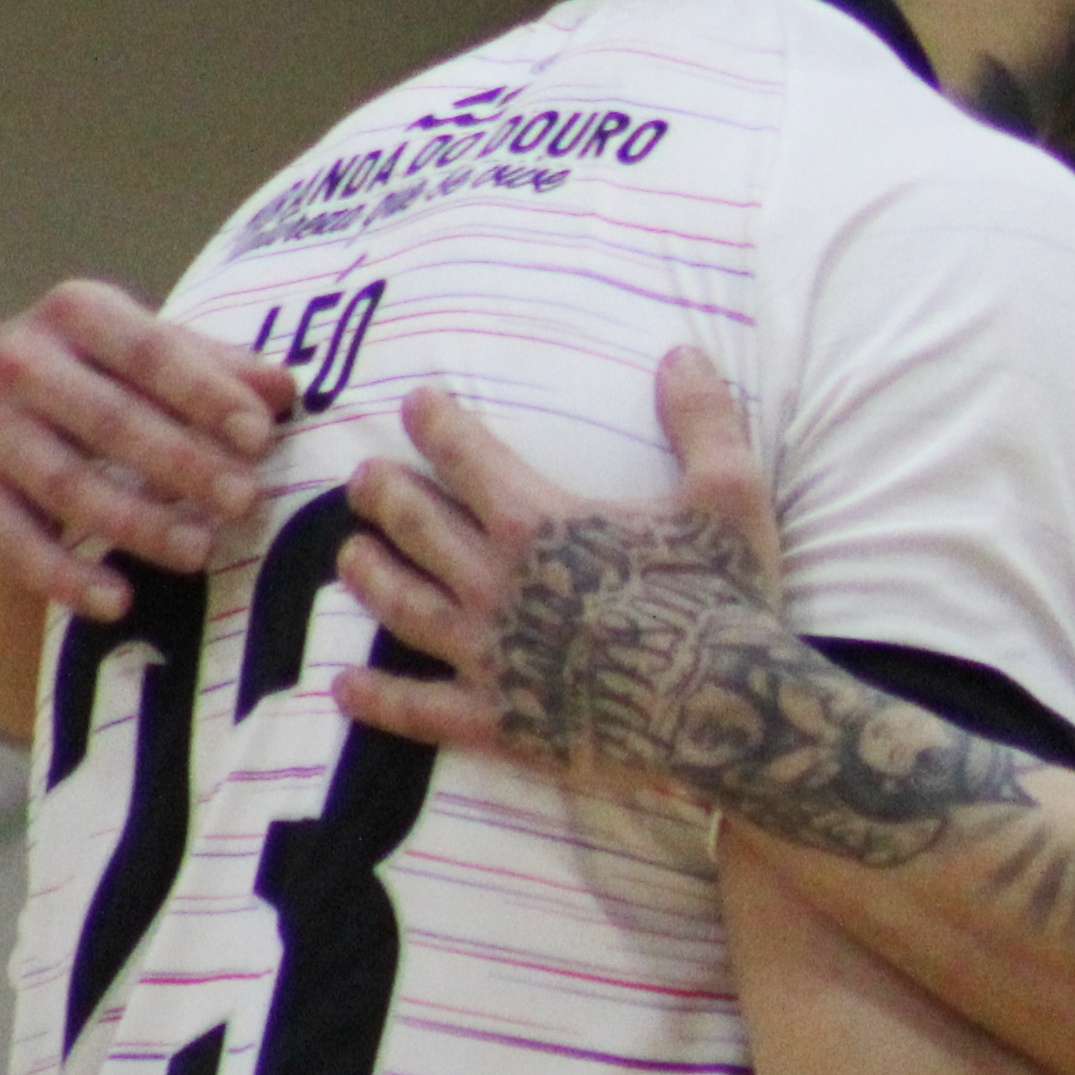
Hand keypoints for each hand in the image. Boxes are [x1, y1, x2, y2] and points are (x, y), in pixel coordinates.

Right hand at [0, 281, 295, 623]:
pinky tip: (117, 601)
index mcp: (77, 312)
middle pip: (108, 419)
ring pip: (65, 483)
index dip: (206, 393)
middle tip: (245, 500)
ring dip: (136, 523)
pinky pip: (12, 541)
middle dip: (182, 463)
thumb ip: (215, 367)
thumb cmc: (94, 369)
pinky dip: (63, 577)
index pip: (150, 351)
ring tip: (198, 551)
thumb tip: (284, 390)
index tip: (260, 435)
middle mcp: (20, 363)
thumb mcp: (148, 349)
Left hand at [330, 345, 787, 791]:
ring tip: (350, 557)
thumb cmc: (727, 599)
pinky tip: (345, 687)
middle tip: (361, 479)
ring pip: (403, 606)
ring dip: (369, 576)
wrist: (724, 712)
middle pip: (415, 526)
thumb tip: (684, 354)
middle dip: (382, 495)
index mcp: (540, 523)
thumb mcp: (729, 496)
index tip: (414, 402)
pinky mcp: (495, 720)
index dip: (436, 424)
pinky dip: (377, 697)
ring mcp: (488, 654)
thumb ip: (702, 421)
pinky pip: (417, 708)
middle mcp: (495, 583)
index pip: (466, 457)